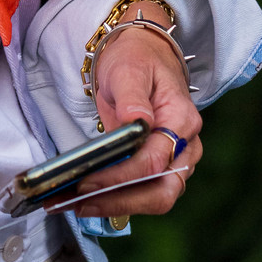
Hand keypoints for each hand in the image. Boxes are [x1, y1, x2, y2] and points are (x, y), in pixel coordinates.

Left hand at [70, 26, 202, 217]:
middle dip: (120, 202)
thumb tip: (137, 123)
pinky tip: (86, 199)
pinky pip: (143, 192)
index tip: (87, 182)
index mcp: (181, 120)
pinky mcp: (160, 167)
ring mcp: (176, 160)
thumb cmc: (137, 59)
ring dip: (115, 206)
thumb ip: (132, 97)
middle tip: (80, 203)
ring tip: (75, 205)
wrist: (144, 55)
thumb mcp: (128, 70)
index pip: (154, 161)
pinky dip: (116, 200)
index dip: (120, 177)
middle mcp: (187, 146)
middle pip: (162, 192)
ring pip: (154, 198)